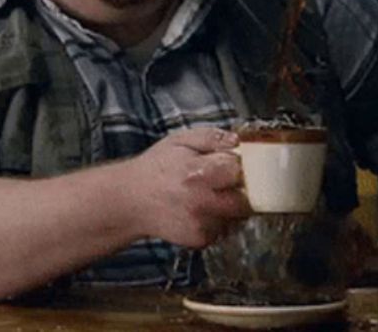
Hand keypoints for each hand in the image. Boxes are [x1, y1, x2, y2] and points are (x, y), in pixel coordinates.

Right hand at [130, 128, 249, 247]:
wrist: (131, 201)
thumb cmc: (157, 168)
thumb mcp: (180, 141)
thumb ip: (211, 138)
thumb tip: (237, 140)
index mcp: (198, 173)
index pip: (239, 170)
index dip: (240, 165)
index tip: (233, 163)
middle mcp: (201, 202)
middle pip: (246, 199)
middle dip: (242, 189)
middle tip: (227, 181)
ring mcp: (201, 224)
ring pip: (237, 215)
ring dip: (231, 204)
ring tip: (210, 194)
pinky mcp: (200, 239)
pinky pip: (224, 227)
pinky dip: (220, 218)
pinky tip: (202, 208)